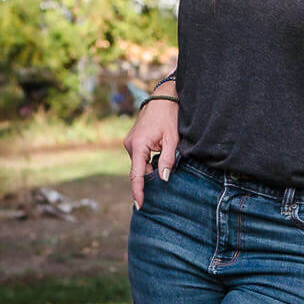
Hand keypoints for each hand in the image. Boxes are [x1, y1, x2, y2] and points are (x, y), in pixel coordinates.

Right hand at [123, 94, 178, 208]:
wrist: (164, 97)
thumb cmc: (169, 116)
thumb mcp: (172, 140)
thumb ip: (166, 160)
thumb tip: (163, 179)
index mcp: (139, 145)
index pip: (137, 174)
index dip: (138, 191)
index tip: (140, 205)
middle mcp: (130, 145)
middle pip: (138, 170)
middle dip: (149, 180)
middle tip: (162, 188)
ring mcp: (130, 142)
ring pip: (140, 164)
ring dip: (150, 169)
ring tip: (164, 168)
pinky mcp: (133, 141)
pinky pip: (140, 157)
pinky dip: (148, 162)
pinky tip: (158, 161)